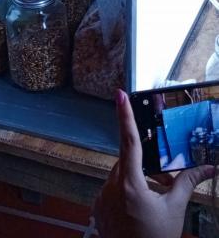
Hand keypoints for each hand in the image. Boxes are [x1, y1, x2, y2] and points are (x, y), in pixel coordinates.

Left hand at [94, 89, 214, 237]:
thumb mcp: (175, 210)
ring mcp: (102, 198)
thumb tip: (210, 167)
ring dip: (136, 182)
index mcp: (130, 184)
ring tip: (152, 203)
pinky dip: (126, 193)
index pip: (128, 141)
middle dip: (146, 168)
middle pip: (127, 162)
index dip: (125, 115)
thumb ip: (188, 183)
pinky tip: (138, 211)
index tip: (119, 94)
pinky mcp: (98, 207)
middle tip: (163, 185)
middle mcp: (111, 187)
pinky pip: (112, 190)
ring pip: (120, 176)